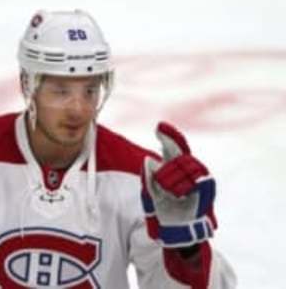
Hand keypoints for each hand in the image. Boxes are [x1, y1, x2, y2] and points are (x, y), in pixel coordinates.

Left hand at [141, 122, 216, 247]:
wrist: (178, 228)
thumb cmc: (164, 208)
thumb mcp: (151, 192)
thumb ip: (148, 177)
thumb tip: (149, 160)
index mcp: (175, 167)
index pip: (173, 146)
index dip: (168, 135)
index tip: (159, 127)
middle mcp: (189, 168)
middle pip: (177, 155)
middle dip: (165, 170)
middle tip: (161, 186)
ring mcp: (199, 175)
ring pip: (184, 166)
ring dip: (172, 180)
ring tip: (169, 194)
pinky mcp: (207, 186)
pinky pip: (195, 179)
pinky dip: (183, 187)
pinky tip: (178, 195)